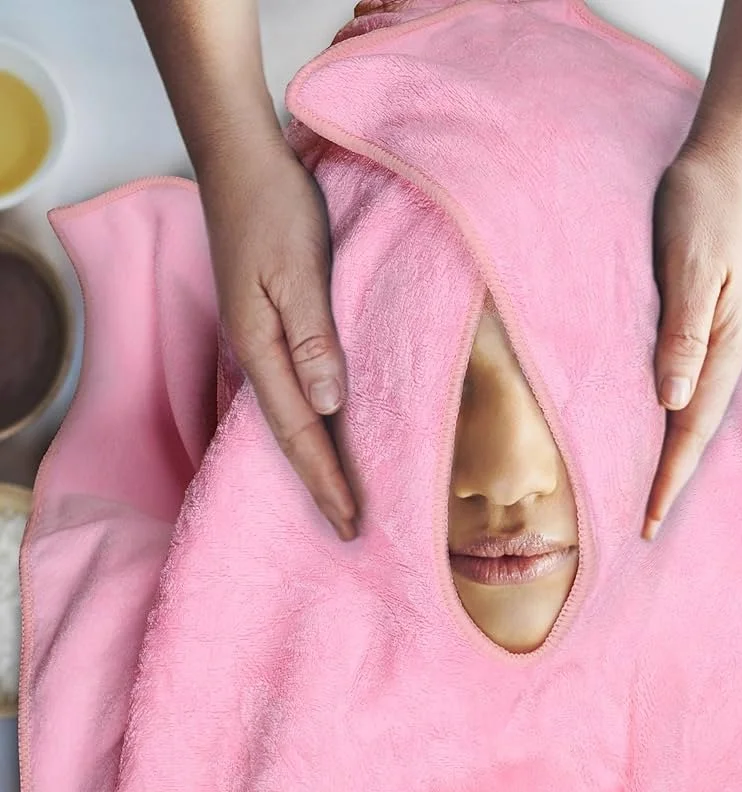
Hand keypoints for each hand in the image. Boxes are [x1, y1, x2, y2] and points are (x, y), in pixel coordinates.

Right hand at [197, 135, 357, 538]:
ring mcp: (262, 343)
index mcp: (262, 349)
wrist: (243, 163)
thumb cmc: (274, 210)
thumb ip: (314, 338)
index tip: (352, 523)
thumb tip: (331, 405)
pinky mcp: (274, 327)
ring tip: (339, 500)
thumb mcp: (299, 271)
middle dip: (320, 486)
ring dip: (316, 463)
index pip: (300, 433)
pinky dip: (314, 427)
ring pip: (292, 419)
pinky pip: (295, 393)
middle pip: (291, 437)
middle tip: (349, 532)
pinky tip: (328, 436)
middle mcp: (258, 355)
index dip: (326, 480)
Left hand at [644, 144, 741, 539]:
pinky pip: (681, 383)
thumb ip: (684, 333)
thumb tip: (672, 402)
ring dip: (668, 453)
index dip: (669, 476)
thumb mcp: (692, 268)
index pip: (692, 429)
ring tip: (644, 491)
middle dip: (669, 478)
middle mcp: (724, 351)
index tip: (648, 522)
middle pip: (693, 430)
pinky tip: (650, 426)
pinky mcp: (699, 322)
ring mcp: (715, 338)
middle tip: (642, 527)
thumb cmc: (705, 208)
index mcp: (726, 346)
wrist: (724, 162)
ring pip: (688, 411)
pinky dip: (666, 416)